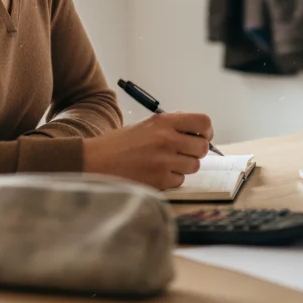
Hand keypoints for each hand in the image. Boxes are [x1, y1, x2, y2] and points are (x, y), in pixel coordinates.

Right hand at [82, 111, 213, 189]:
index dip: (207, 132)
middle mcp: (167, 139)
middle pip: (202, 148)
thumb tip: (198, 131)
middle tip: (182, 153)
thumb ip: (172, 125)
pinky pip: (180, 181)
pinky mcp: (159, 181)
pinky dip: (172, 179)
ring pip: (193, 166)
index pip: (203, 122)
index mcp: (164, 121)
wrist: (96, 161)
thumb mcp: (147, 125)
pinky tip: (156, 173)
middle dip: (195, 152)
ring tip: (165, 163)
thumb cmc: (120, 143)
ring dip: (183, 166)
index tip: (203, 137)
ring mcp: (164, 161)